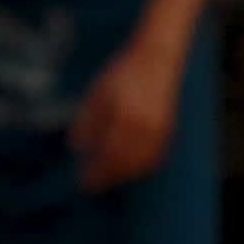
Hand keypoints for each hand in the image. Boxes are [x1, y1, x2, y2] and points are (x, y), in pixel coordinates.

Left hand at [69, 40, 179, 192]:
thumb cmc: (123, 72)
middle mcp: (144, 126)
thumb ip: (87, 120)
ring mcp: (159, 130)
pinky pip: (153, 158)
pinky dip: (139, 168)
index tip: (82, 180)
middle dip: (106, 177)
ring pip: (140, 164)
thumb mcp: (98, 91)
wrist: (156, 58)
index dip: (95, 171)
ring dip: (122, 175)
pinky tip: (126, 169)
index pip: (108, 154)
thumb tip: (76, 147)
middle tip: (91, 185)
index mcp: (124, 115)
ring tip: (106, 179)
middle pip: (124, 163)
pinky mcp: (167, 130)